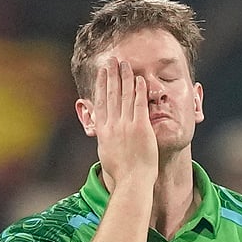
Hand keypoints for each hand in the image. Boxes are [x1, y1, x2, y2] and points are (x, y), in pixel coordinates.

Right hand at [91, 57, 157, 187]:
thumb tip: (102, 133)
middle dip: (111, 75)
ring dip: (125, 78)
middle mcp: (112, 125)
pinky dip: (139, 91)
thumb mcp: (106, 154)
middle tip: (111, 60)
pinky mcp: (140, 128)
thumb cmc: (121, 173)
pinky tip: (140, 79)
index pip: (101, 102)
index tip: (101, 72)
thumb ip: (105, 140)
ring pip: (125, 96)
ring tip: (125, 64)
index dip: (101, 85)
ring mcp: (126, 126)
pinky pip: (139, 105)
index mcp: (103, 130)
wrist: (131, 181)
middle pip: (111, 94)